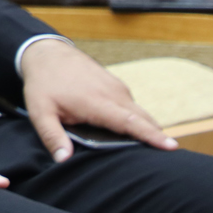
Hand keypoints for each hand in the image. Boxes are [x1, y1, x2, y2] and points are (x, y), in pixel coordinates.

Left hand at [19, 40, 176, 162]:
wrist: (46, 52)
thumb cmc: (43, 83)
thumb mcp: (40, 112)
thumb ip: (52, 136)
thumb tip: (63, 159)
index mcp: (98, 103)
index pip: (132, 122)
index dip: (153, 136)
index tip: (172, 147)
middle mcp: (114, 94)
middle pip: (144, 119)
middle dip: (157, 137)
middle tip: (167, 160)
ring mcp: (117, 88)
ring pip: (139, 113)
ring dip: (146, 129)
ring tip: (150, 149)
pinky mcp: (116, 85)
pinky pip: (131, 106)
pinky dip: (136, 119)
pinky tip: (129, 131)